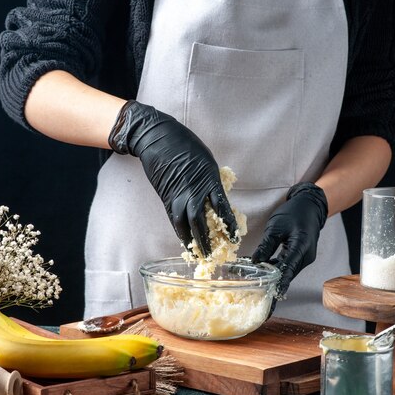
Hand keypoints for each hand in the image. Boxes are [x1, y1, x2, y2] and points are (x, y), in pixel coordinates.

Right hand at [108, 100, 237, 255]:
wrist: (159, 139)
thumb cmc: (187, 146)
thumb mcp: (208, 163)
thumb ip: (213, 183)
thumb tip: (216, 199)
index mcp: (208, 180)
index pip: (222, 208)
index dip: (228, 225)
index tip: (234, 237)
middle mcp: (193, 192)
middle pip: (201, 222)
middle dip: (207, 240)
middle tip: (213, 255)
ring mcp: (177, 197)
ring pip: (185, 225)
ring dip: (192, 241)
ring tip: (198, 254)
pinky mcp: (166, 199)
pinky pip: (174, 220)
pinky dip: (180, 232)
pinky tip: (185, 240)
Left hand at [252, 182, 327, 295]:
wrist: (310, 207)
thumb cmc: (294, 213)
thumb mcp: (276, 227)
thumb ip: (266, 245)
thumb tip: (255, 261)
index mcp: (302, 246)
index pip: (289, 268)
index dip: (280, 282)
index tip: (273, 294)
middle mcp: (306, 255)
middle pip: (288, 273)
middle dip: (273, 282)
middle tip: (256, 290)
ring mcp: (305, 257)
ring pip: (288, 271)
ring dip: (273, 275)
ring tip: (255, 279)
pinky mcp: (301, 257)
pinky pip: (288, 266)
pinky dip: (277, 269)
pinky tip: (263, 269)